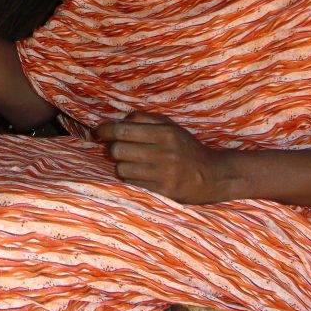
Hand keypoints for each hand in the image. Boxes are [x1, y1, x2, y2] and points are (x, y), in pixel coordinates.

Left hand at [94, 112, 231, 203]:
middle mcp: (164, 153)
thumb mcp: (169, 126)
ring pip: (121, 168)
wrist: (212, 176)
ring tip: (132, 163)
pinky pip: (131, 183)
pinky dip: (130, 178)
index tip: (98, 132)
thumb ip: (143, 118)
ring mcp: (163, 174)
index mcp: (165, 133)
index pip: (123, 130)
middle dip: (113, 149)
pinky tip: (140, 175)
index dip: (105, 130)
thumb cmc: (185, 148)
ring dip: (121, 165)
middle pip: (118, 150)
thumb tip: (116, 121)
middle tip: (118, 149)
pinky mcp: (162, 192)